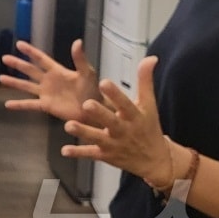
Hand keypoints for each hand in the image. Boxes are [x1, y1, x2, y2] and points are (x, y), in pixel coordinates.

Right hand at [0, 40, 100, 122]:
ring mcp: (46, 93)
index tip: (19, 44)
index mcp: (57, 71)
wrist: (93, 110)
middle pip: (29, 70)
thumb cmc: (93, 90)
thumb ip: (80, 59)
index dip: (30, 51)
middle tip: (4, 57)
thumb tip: (77, 41)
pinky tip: (7, 105)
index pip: (41, 59)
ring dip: (14, 82)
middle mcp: (49, 81)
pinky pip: (30, 105)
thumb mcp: (87, 73)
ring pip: (26, 86)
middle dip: (17, 64)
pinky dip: (19, 105)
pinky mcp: (46, 106)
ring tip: (1, 78)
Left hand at [60, 56, 173, 183]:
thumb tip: (151, 58)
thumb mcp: (149, 105)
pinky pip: (90, 153)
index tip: (104, 82)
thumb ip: (145, 81)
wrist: (154, 159)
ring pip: (97, 138)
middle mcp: (124, 130)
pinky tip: (64, 150)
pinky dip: (78, 153)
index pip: (125, 103)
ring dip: (83, 132)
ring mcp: (113, 144)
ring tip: (68, 125)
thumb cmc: (148, 127)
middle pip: (111, 121)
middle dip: (99, 114)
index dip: (115, 94)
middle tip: (87, 104)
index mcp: (135, 116)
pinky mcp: (105, 155)